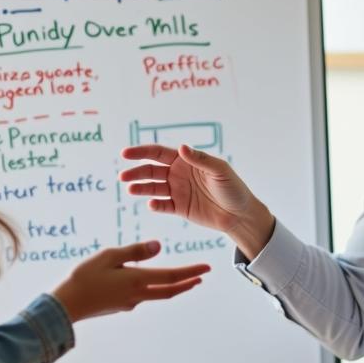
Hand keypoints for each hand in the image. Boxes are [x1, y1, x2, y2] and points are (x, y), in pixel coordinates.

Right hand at [51, 240, 209, 323]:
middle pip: (170, 290)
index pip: (172, 276)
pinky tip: (151, 282)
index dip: (191, 271)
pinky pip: (144, 295)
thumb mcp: (109, 256)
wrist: (67, 305)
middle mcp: (138, 294)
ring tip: (184, 280)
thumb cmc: (85, 277)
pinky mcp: (121, 305)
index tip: (207, 268)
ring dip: (174, 287)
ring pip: (158, 294)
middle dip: (188, 283)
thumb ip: (135, 251)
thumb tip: (159, 246)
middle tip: (202, 277)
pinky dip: (155, 288)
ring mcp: (130, 302)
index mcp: (138, 280)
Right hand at [119, 144, 274, 257]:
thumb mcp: (220, 170)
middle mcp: (178, 174)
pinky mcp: (179, 208)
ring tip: (131, 189)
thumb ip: (200, 159)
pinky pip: (162, 206)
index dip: (141, 152)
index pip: (158, 153)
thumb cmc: (233, 188)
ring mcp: (177, 191)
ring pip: (153, 188)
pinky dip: (155, 205)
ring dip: (141, 188)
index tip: (125, 154)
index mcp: (185, 160)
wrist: (240, 214)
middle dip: (136, 172)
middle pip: (151, 171)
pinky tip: (151, 204)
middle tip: (123, 176)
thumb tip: (181, 147)